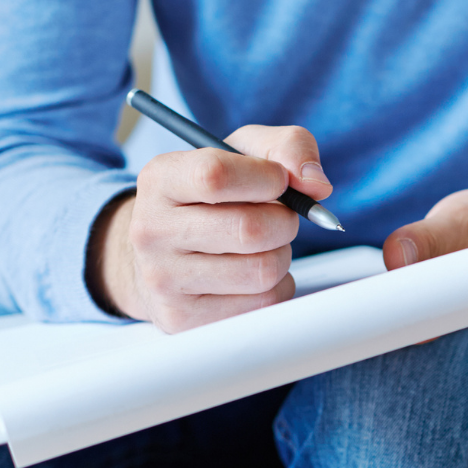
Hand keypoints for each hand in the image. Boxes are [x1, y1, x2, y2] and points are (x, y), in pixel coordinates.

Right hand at [89, 124, 333, 331]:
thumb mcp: (242, 155)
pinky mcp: (184, 319)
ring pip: (262, 271)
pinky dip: (275, 287)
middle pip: (250, 230)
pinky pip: (263, 304)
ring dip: (281, 256)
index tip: (278, 181)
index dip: (265, 178)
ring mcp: (163, 280)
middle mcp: (151, 230)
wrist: (163, 257)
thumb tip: (316, 185)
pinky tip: (253, 276)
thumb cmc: (212, 199)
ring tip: (262, 247)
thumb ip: (287, 148)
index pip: (216, 175)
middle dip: (284, 222)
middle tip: (278, 218)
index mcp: (160, 179)